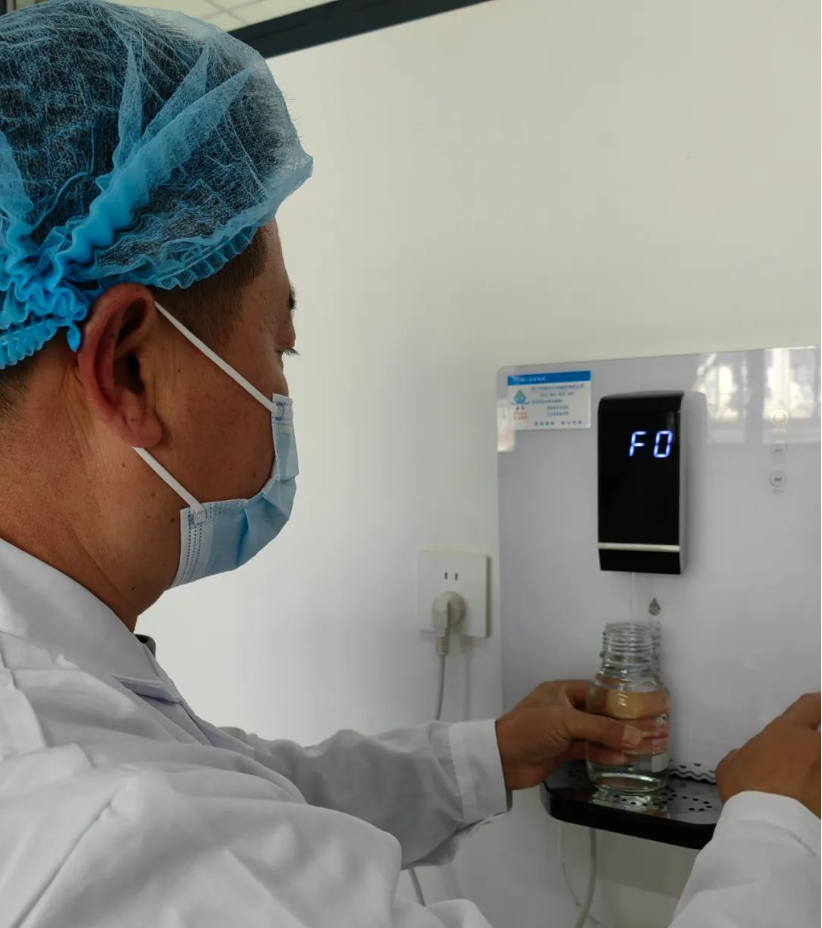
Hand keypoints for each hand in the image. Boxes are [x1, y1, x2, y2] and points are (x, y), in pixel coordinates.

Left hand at [495, 681, 643, 790]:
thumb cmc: (525, 729)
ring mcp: (563, 730)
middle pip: (598, 713)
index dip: (617, 698)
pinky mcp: (562, 750)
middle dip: (620, 722)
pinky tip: (620, 759)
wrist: (503, 759)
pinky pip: (588, 750)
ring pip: (595, 733)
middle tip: (644, 727)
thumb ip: (601, 729)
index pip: (596, 690)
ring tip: (639, 745)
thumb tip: (632, 735)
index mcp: (561, 691)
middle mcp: (563, 709)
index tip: (639, 704)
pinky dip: (604, 754)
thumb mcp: (566, 722)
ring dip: (615, 740)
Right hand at [716, 693, 820, 817]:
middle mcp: (814, 748)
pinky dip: (820, 793)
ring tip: (812, 778)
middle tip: (811, 749)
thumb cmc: (745, 790)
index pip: (811, 706)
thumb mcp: (731, 765)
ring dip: (818, 768)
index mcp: (787, 732)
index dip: (817, 703)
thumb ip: (745, 755)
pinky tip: (815, 802)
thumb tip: (749, 758)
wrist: (770, 828)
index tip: (819, 705)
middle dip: (818, 741)